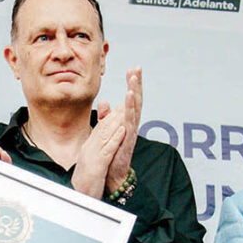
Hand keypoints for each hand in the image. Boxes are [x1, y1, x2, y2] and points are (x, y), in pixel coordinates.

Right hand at [71, 112, 125, 197]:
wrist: (78, 196)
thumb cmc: (86, 181)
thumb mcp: (91, 161)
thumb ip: (96, 147)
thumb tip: (101, 138)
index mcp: (89, 147)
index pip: (102, 127)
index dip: (112, 115)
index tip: (122, 104)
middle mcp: (90, 148)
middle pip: (104, 127)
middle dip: (116, 113)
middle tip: (127, 100)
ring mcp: (93, 155)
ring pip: (106, 134)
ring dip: (116, 121)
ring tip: (126, 109)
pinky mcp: (98, 165)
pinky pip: (107, 150)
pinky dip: (115, 139)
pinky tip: (122, 131)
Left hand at [102, 67, 142, 190]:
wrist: (113, 172)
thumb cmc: (113, 152)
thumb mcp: (107, 129)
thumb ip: (106, 115)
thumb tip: (104, 101)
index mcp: (126, 121)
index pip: (131, 99)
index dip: (133, 84)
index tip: (132, 69)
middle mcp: (131, 123)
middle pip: (136, 99)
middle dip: (137, 84)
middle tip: (137, 69)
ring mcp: (131, 130)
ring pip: (135, 108)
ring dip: (134, 92)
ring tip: (133, 79)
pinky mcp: (128, 138)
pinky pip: (130, 120)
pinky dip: (130, 108)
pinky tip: (129, 97)